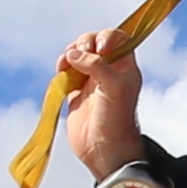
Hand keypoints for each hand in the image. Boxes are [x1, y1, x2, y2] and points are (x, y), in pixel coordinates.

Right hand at [56, 24, 152, 178]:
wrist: (104, 150)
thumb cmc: (116, 119)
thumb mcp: (113, 87)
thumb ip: (97, 65)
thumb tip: (73, 54)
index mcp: (125, 67)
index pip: (118, 39)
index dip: (107, 37)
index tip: (99, 49)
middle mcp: (109, 71)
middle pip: (95, 42)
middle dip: (85, 42)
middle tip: (82, 54)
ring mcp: (91, 81)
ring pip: (79, 55)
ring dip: (71, 53)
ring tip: (67, 63)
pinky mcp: (75, 92)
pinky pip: (67, 71)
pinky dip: (62, 66)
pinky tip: (61, 71)